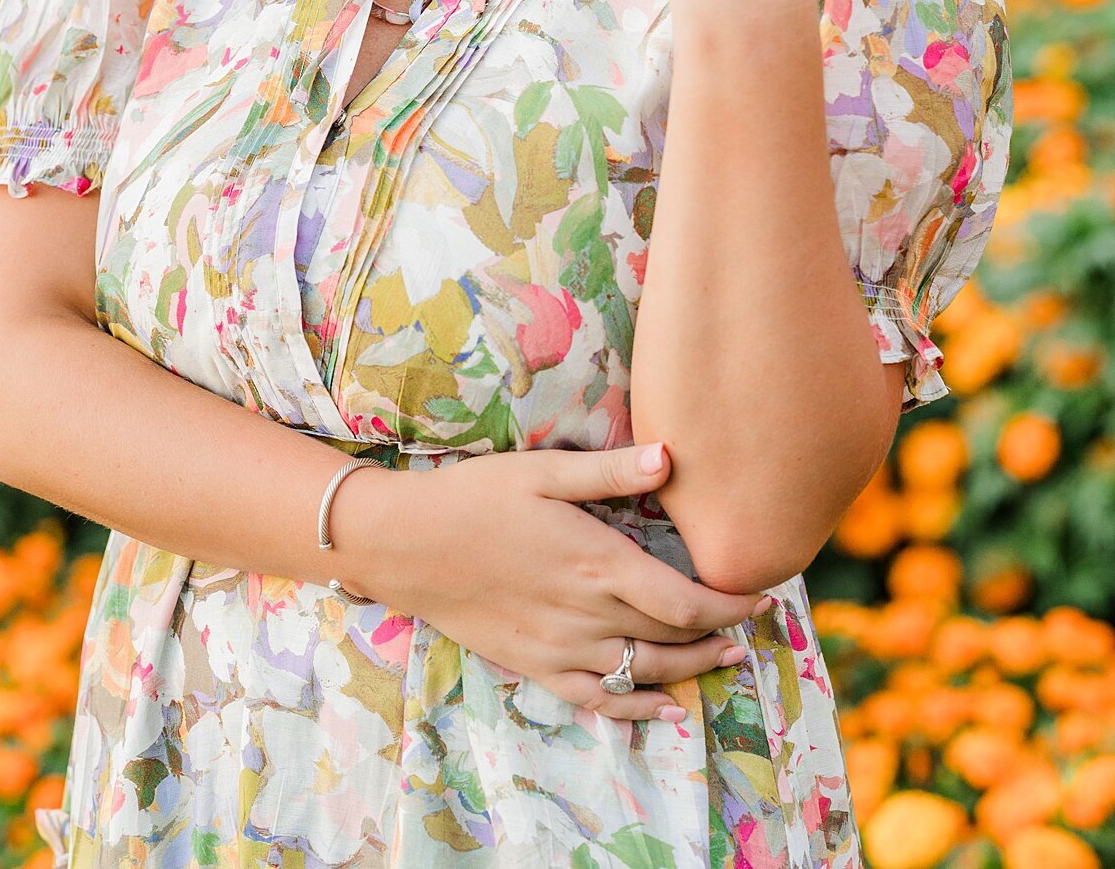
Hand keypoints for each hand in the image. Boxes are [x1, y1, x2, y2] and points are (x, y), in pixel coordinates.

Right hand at [355, 442, 770, 723]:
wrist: (406, 545)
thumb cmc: (475, 496)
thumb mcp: (542, 470)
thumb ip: (609, 471)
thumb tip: (670, 458)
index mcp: (596, 561)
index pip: (684, 599)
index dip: (730, 604)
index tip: (759, 594)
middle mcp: (586, 613)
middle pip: (673, 638)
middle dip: (721, 633)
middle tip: (754, 622)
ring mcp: (560, 647)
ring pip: (645, 673)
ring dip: (692, 669)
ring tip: (726, 657)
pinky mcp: (536, 666)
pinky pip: (598, 700)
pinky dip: (637, 708)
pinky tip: (664, 706)